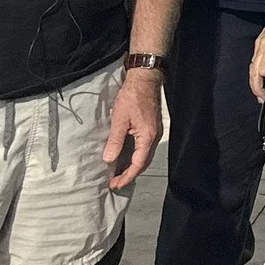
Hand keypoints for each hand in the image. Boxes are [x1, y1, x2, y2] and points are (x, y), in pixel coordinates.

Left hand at [105, 66, 164, 188]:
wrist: (145, 79)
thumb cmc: (132, 97)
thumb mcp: (119, 119)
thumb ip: (115, 141)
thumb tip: (108, 160)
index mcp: (148, 137)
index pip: (138, 164)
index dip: (126, 177)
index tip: (115, 185)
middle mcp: (154, 137)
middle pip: (143, 163)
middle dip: (130, 174)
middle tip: (115, 182)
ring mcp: (155, 132)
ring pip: (145, 156)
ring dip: (133, 166)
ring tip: (119, 172)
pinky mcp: (152, 127)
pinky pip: (145, 148)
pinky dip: (136, 156)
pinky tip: (126, 156)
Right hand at [251, 23, 264, 101]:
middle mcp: (262, 49)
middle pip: (253, 73)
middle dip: (256, 87)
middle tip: (261, 98)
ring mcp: (258, 47)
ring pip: (251, 68)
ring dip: (254, 81)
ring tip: (259, 92)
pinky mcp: (258, 45)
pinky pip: (253, 61)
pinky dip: (255, 71)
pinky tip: (259, 77)